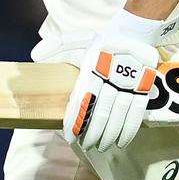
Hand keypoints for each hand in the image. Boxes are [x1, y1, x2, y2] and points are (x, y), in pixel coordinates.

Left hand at [63, 11, 161, 151]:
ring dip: (109, 134)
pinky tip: (121, 141)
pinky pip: (136, 113)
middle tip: (86, 146)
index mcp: (92, 69)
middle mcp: (110, 79)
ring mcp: (128, 84)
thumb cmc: (101, 42)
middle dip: (92, 133)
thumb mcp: (76, 41)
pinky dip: (129, 129)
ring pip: (118, 115)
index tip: (70, 135)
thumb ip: (55, 49)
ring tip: (102, 146)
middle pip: (101, 112)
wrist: (132, 33)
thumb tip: (35, 57)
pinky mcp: (142, 88)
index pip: (82, 100)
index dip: (75, 120)